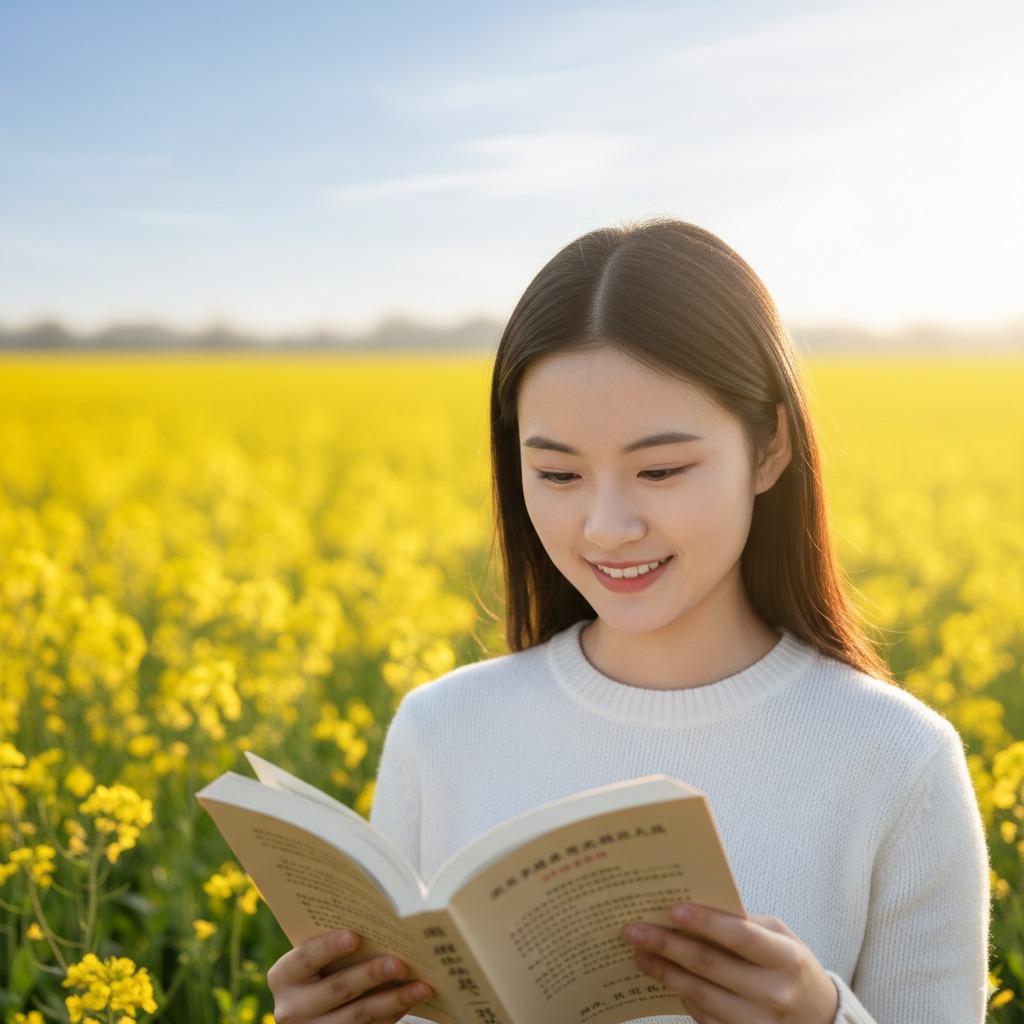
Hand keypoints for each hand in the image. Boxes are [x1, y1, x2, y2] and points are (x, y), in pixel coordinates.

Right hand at [268, 929, 432, 1023]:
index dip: (328, 947)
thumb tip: (383, 923)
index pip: (305, 958)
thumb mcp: (314, 960)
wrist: (309, 1013)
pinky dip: (392, 1014)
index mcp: (283, 977)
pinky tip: (411, 1001)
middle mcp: (293, 1009)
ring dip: (394, 1000)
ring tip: (421, 986)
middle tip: (401, 964)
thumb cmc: (319, 970)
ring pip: (358, 1016)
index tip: (354, 936)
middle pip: (337, 989)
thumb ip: (333, 945)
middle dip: (372, 974)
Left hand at [623, 903, 838, 1023]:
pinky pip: (703, 1017)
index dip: (705, 922)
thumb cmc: (792, 967)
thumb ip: (743, 923)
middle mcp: (774, 993)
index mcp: (786, 958)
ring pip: (700, 994)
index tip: (672, 910)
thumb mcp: (780, 937)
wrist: (819, 1019)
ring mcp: (759, 1023)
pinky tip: (663, 977)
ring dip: (665, 972)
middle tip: (635, 931)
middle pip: (710, 965)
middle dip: (667, 945)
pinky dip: (680, 995)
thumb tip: (694, 909)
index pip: (740, 936)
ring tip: (640, 955)